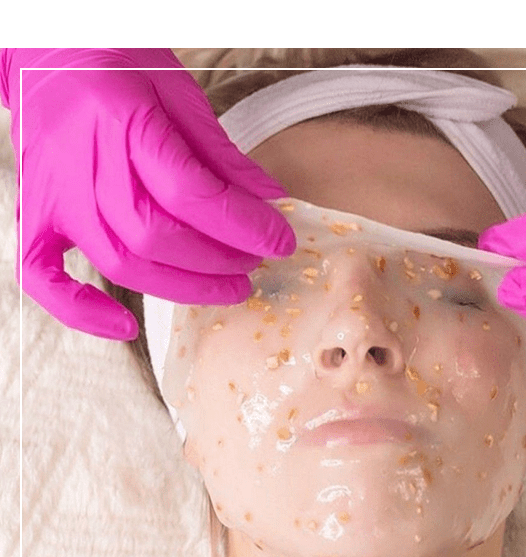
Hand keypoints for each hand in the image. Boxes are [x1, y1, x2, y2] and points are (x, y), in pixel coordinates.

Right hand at [1, 48, 295, 339]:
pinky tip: (123, 329)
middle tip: (256, 262)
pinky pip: (41, 275)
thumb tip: (270, 199)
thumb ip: (221, 151)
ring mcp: (53, 193)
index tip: (281, 240)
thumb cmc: (116, 60)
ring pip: (119, 262)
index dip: (243, 225)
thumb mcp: (179, 89)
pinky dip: (78, 311)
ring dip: (181, 286)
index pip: (191, 193)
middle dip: (219, 260)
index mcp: (123, 121)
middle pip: (156, 236)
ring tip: (228, 284)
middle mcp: (83, 163)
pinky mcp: (36, 212)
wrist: (47, 49)